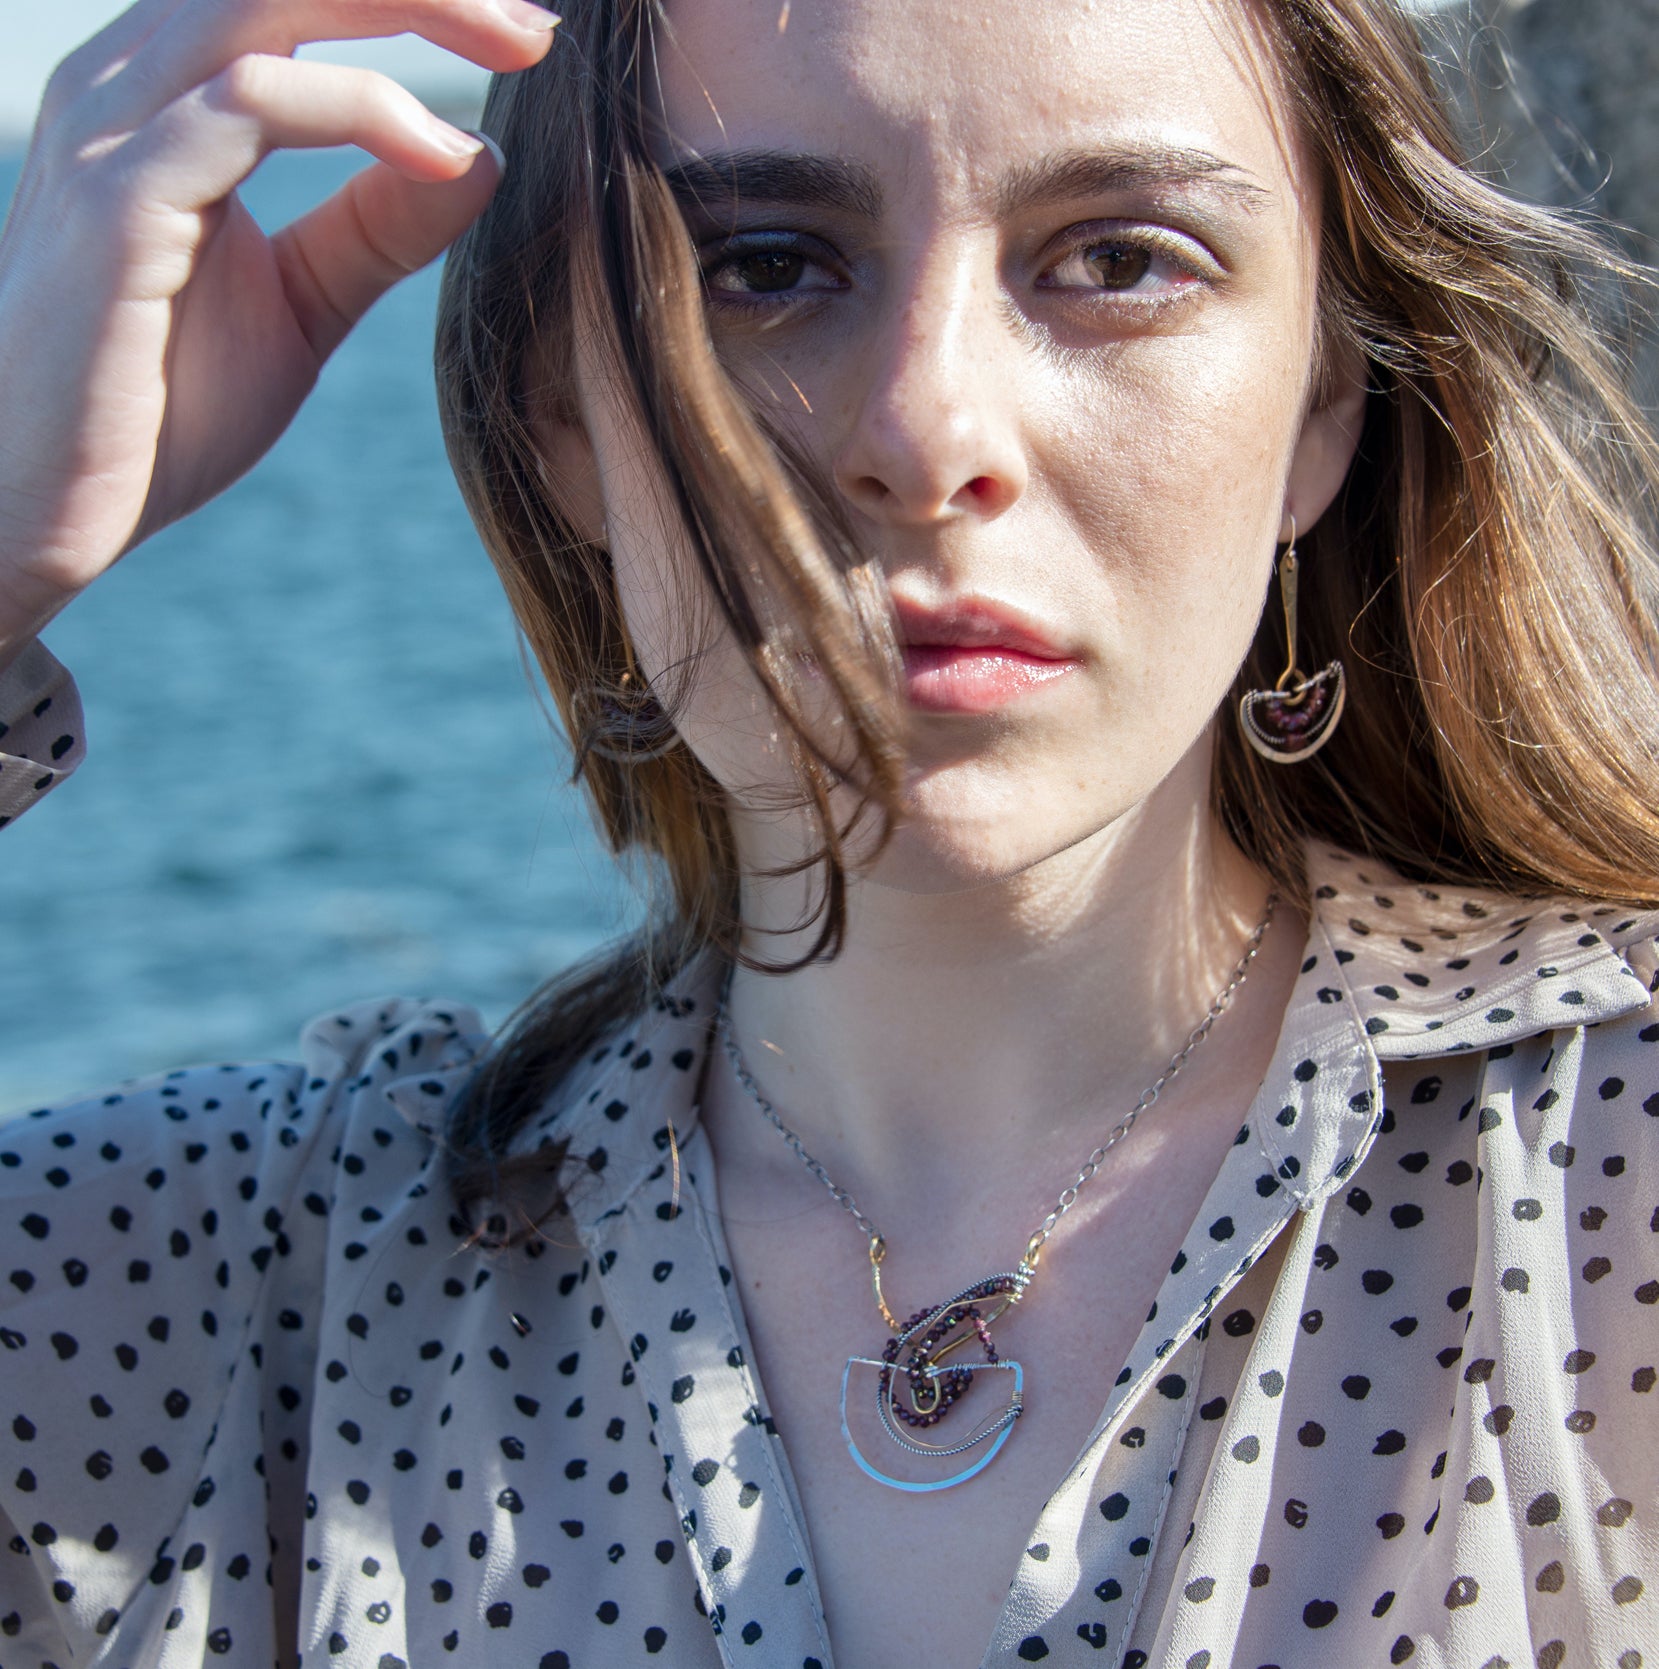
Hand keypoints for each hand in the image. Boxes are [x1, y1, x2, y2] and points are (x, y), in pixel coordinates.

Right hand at [0, 0, 557, 659]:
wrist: (45, 504)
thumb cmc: (158, 408)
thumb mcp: (300, 304)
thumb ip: (375, 230)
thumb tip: (480, 154)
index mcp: (167, 97)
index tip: (521, 35)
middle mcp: (129, 83)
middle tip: (535, 26)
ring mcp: (113, 130)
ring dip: (404, 8)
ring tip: (516, 53)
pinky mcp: (118, 197)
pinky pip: (251, 105)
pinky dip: (361, 113)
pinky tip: (440, 156)